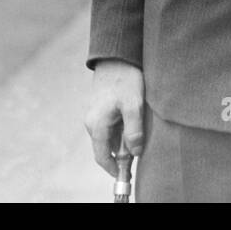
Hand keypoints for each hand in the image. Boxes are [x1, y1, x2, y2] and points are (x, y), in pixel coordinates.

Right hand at [84, 59, 144, 176]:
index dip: (114, 168)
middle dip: (121, 153)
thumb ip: (134, 130)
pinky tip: (133, 119)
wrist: (116, 56)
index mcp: (97, 125)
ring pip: (108, 136)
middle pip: (106, 148)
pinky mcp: (99, 108)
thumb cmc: (126, 79)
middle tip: (139, 150)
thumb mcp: (134, 104)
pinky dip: (120, 129)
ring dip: (121, 140)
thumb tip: (134, 153)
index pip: (102, 157)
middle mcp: (91, 122)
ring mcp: (94, 115)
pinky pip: (109, 126)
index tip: (127, 174)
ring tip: (139, 131)